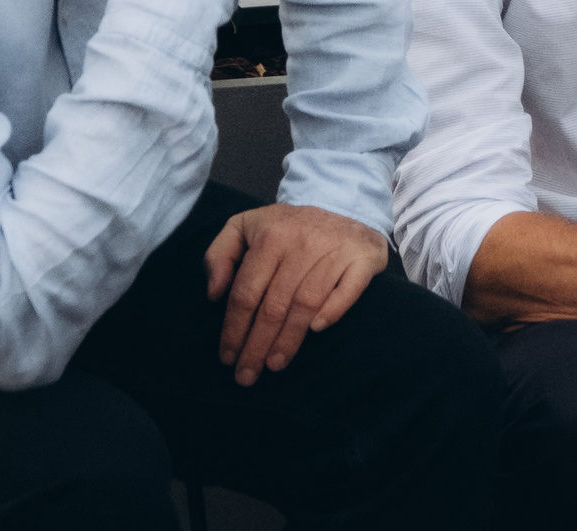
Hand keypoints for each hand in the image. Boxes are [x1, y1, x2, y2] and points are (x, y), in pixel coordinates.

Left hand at [205, 204, 388, 386]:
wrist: (343, 203)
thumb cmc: (288, 226)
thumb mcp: (245, 226)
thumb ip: (219, 255)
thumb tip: (214, 294)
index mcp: (270, 236)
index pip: (246, 292)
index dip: (234, 329)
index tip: (227, 357)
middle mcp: (302, 243)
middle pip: (274, 305)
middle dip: (257, 345)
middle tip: (248, 375)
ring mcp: (335, 251)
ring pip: (306, 304)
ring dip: (289, 339)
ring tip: (275, 364)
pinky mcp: (362, 257)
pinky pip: (348, 290)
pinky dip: (332, 311)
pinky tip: (315, 330)